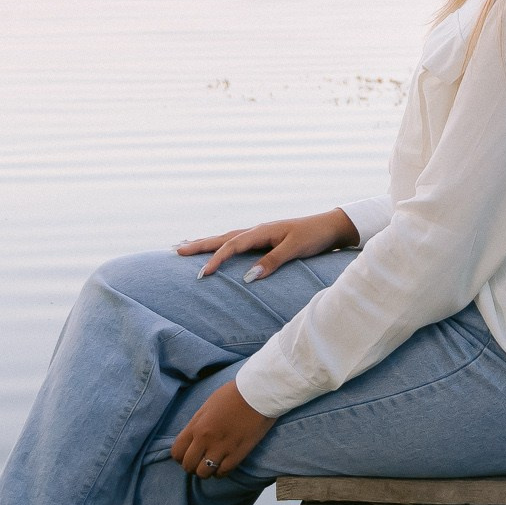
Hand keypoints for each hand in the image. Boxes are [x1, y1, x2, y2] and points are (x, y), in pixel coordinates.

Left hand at [169, 378, 274, 479]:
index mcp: (196, 425)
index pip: (177, 451)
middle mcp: (205, 439)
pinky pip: (222, 473)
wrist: (258, 394)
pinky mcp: (237, 454)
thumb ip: (198, 424)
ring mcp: (221, 448)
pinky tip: (223, 465)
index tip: (188, 455)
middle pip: (188, 465)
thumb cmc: (233, 394)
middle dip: (191, 466)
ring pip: (203, 473)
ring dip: (206, 472)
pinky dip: (220, 472)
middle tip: (199, 462)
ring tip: (212, 465)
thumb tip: (194, 437)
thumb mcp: (207, 406)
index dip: (180, 457)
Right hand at [177, 210, 359, 280]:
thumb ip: (272, 262)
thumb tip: (248, 277)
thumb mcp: (295, 249)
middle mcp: (256, 230)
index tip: (202, 275)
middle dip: (199, 245)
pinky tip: (215, 247)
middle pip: (222, 237)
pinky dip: (221, 245)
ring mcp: (259, 234)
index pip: (232, 246)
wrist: (330, 226)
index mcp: (261, 231)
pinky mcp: (263, 239)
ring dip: (206, 243)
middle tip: (175, 251)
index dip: (216, 260)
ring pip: (226, 238)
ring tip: (185, 247)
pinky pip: (235, 242)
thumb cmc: (314, 237)